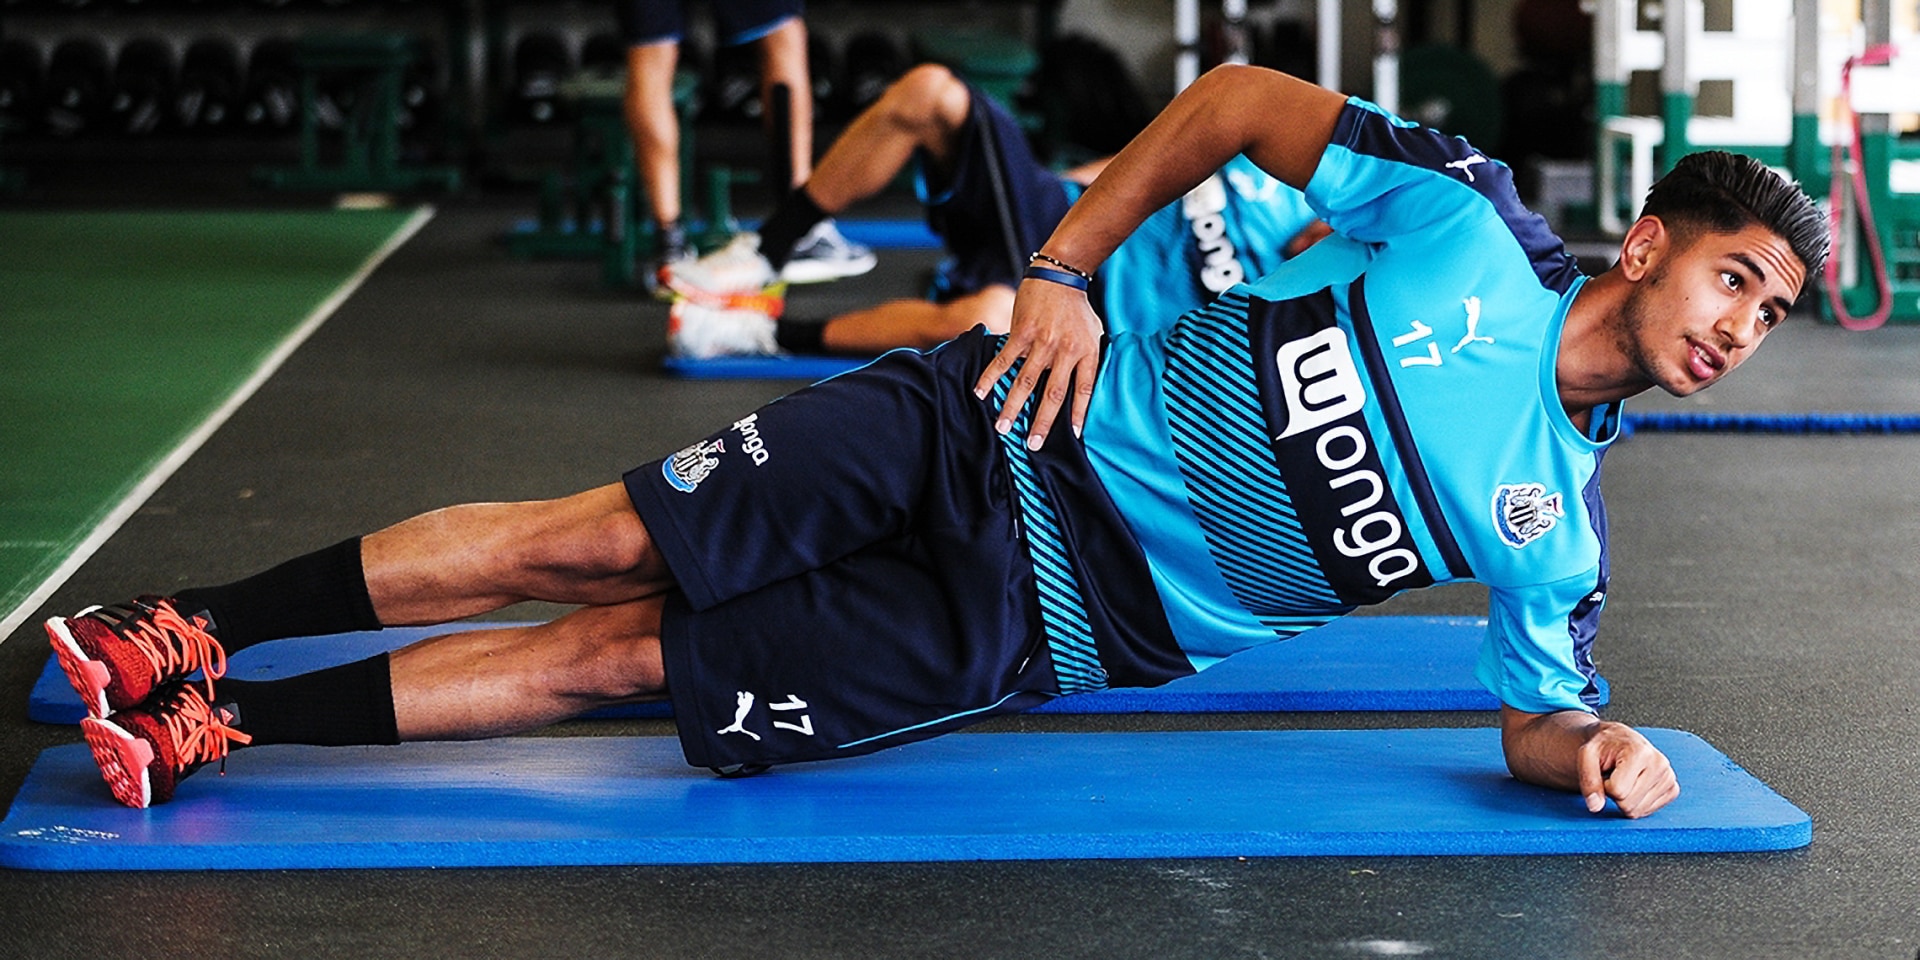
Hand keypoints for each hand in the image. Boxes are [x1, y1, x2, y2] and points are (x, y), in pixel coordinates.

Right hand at [973, 277, 1103, 449]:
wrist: (1058, 275)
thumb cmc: (1077, 309)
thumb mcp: (1094, 333)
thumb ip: (1087, 358)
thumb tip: (1083, 388)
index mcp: (1086, 352)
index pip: (1084, 389)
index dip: (1079, 413)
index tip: (1073, 436)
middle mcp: (1064, 350)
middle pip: (1053, 393)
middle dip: (1042, 422)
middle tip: (1033, 445)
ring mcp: (1042, 342)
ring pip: (1026, 381)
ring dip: (1013, 407)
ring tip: (1002, 428)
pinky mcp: (1021, 333)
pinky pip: (1004, 359)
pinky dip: (991, 376)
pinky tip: (980, 392)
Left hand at [1576, 721, 1678, 817]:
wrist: (1620, 739)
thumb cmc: (1603, 746)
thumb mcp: (1586, 756)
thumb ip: (1588, 781)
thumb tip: (1595, 806)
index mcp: (1640, 752)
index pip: (1618, 791)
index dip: (1605, 785)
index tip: (1607, 771)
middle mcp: (1660, 764)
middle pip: (1628, 804)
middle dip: (1615, 794)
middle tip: (1615, 776)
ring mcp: (1669, 777)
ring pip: (1638, 811)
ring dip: (1625, 799)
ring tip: (1625, 779)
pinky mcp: (1672, 789)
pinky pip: (1648, 812)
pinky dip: (1636, 803)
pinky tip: (1635, 785)